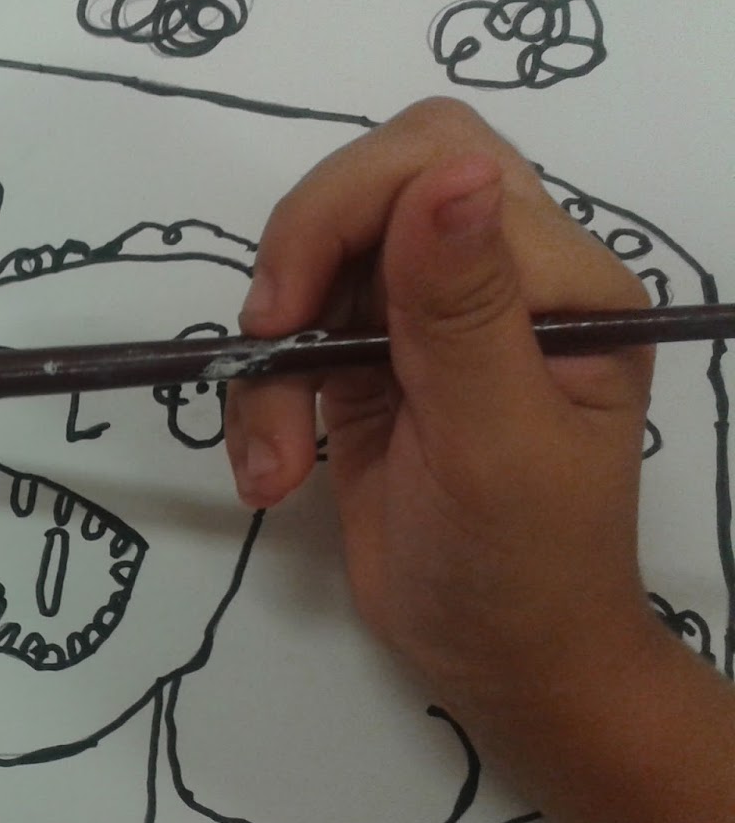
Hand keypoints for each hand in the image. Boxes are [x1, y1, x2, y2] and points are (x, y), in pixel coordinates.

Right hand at [224, 98, 661, 728]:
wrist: (498, 662)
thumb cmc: (521, 566)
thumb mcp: (495, 440)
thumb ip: (464, 306)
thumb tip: (452, 168)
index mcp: (558, 280)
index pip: (438, 160)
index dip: (343, 210)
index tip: (285, 313)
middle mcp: (496, 281)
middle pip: (367, 189)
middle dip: (297, 268)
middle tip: (270, 354)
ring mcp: (426, 323)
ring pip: (312, 271)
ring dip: (272, 367)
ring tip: (279, 462)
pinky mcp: (369, 368)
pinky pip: (289, 343)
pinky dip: (262, 406)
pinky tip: (274, 475)